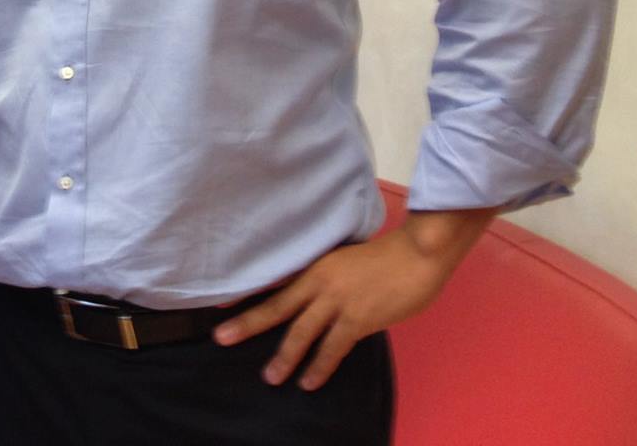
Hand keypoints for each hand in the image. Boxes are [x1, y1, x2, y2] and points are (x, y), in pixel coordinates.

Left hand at [212, 208, 495, 389]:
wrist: (416, 254)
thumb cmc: (387, 257)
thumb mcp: (347, 262)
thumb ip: (330, 280)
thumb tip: (318, 300)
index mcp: (315, 266)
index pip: (274, 283)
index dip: (248, 294)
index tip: (220, 305)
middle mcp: (319, 282)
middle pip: (276, 306)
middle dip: (248, 324)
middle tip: (222, 338)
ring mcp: (337, 301)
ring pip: (301, 332)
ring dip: (284, 356)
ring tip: (271, 377)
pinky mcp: (357, 319)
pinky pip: (333, 347)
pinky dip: (320, 366)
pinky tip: (309, 381)